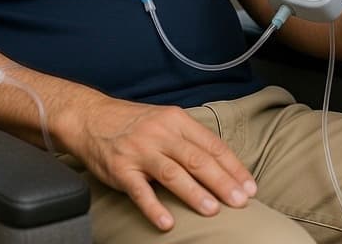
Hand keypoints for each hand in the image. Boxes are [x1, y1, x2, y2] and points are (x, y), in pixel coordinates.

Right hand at [76, 95, 257, 230]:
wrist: (91, 117)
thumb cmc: (134, 123)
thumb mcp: (165, 120)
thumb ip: (189, 139)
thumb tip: (222, 163)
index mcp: (176, 120)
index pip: (211, 144)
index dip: (233, 166)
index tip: (250, 185)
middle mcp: (161, 133)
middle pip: (197, 158)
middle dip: (222, 182)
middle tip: (241, 201)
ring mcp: (141, 151)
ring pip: (173, 173)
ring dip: (194, 193)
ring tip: (213, 211)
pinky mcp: (121, 169)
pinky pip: (140, 190)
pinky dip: (154, 207)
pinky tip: (167, 223)